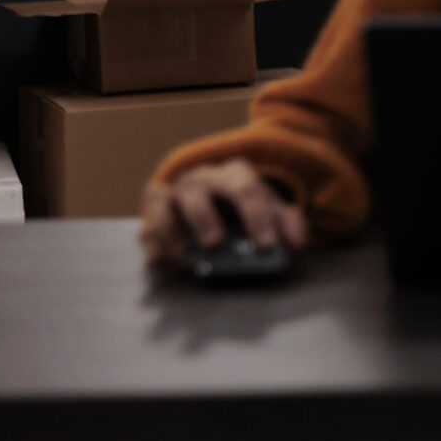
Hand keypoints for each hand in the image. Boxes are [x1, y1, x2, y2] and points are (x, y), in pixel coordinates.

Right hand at [140, 160, 307, 268]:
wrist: (214, 197)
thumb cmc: (247, 208)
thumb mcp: (272, 210)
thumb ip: (289, 224)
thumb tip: (295, 244)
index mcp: (235, 174)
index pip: (246, 188)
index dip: (256, 215)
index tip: (265, 245)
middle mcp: (200, 180)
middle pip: (197, 191)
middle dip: (204, 217)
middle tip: (214, 244)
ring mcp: (172, 194)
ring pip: (162, 204)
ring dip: (170, 232)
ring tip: (185, 259)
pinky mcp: (152, 215)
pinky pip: (145, 227)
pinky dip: (153, 247)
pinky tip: (167, 266)